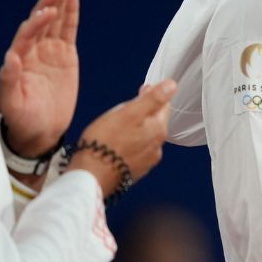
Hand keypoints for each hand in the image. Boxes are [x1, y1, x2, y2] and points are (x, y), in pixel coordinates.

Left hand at [0, 0, 79, 157]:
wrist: (39, 131)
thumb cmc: (22, 120)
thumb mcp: (12, 104)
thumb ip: (9, 81)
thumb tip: (10, 58)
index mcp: (18, 60)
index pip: (27, 34)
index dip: (37, 22)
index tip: (48, 12)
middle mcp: (32, 50)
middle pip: (40, 20)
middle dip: (49, 1)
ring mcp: (48, 50)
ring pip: (55, 20)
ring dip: (60, 1)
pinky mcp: (65, 54)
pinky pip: (68, 29)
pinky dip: (71, 13)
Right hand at [69, 81, 175, 196]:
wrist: (90, 176)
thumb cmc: (105, 142)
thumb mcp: (129, 113)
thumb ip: (153, 99)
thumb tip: (172, 85)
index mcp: (158, 130)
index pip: (163, 106)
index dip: (153, 94)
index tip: (143, 89)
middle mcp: (157, 147)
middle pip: (154, 122)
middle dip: (143, 113)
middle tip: (128, 106)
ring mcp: (146, 161)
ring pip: (144, 137)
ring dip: (136, 129)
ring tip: (119, 125)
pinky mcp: (133, 171)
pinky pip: (135, 152)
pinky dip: (129, 145)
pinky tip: (115, 144)